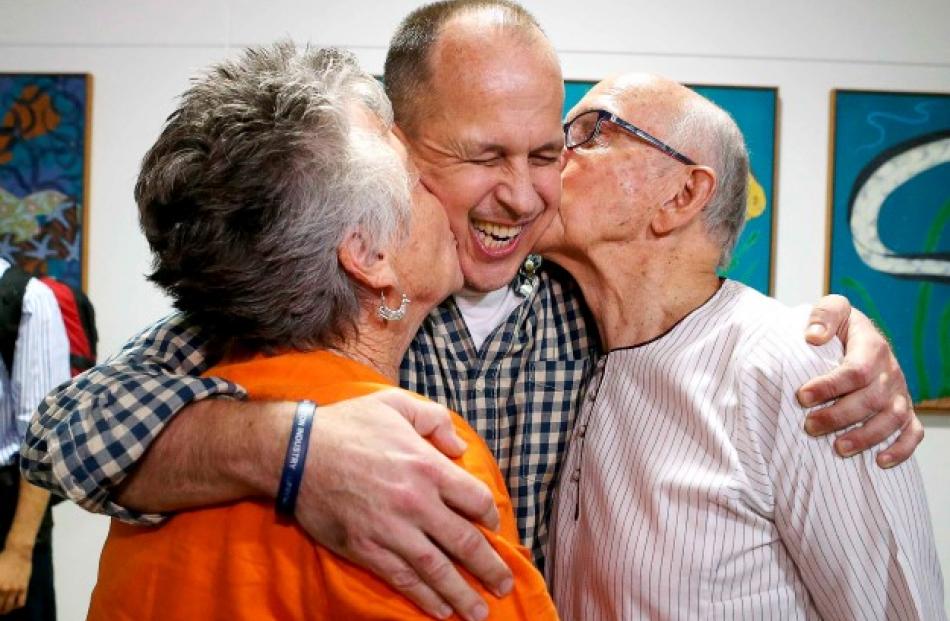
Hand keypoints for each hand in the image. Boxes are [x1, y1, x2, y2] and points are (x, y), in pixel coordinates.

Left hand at [0, 547, 31, 613]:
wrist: (18, 552)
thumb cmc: (3, 560)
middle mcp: (5, 588)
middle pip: (0, 606)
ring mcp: (15, 588)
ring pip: (9, 606)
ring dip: (5, 610)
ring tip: (3, 610)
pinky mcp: (24, 587)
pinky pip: (21, 602)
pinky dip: (16, 606)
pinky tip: (13, 604)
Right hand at [294, 388, 511, 620]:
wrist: (296, 452)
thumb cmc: (348, 425)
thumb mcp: (397, 405)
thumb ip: (435, 420)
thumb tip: (459, 448)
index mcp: (428, 466)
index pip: (476, 499)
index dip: (490, 515)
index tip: (493, 526)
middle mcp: (416, 502)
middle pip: (465, 542)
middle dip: (489, 567)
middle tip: (505, 585)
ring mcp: (392, 530)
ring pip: (437, 569)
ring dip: (462, 594)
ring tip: (479, 613)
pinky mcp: (367, 549)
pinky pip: (403, 578)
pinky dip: (424, 597)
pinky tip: (440, 609)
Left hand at [797, 294, 922, 467]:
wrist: (859, 335)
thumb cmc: (840, 326)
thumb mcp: (832, 309)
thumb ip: (823, 315)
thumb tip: (813, 337)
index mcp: (873, 347)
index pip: (855, 371)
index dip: (829, 386)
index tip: (801, 396)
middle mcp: (890, 372)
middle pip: (872, 399)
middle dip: (839, 416)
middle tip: (809, 426)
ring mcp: (900, 393)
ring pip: (892, 419)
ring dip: (866, 437)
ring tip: (838, 448)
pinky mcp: (905, 410)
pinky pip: (912, 433)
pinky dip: (901, 449)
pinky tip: (880, 462)